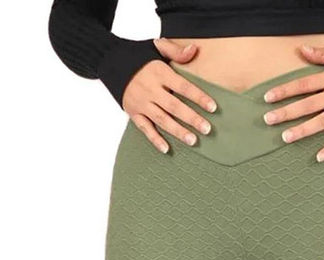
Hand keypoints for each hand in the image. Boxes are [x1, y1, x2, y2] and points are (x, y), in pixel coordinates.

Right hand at [121, 39, 217, 153]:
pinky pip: (144, 128)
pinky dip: (154, 139)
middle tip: (207, 129)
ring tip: (193, 141)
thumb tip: (194, 50)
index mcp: (159, 73)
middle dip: (191, 118)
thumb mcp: (156, 47)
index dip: (198, 97)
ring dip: (177, 131)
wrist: (110, 62)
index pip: (183, 86)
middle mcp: (150, 89)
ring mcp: (141, 103)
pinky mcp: (133, 113)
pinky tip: (166, 149)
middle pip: (174, 106)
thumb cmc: (139, 56)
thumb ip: (176, 52)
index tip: (213, 107)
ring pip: (162, 120)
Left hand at [262, 44, 323, 161]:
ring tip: (285, 137)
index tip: (267, 98)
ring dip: (303, 130)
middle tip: (268, 120)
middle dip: (287, 112)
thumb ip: (323, 54)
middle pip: (308, 104)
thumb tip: (301, 51)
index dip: (284, 91)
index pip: (303, 84)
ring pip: (322, 122)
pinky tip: (319, 157)